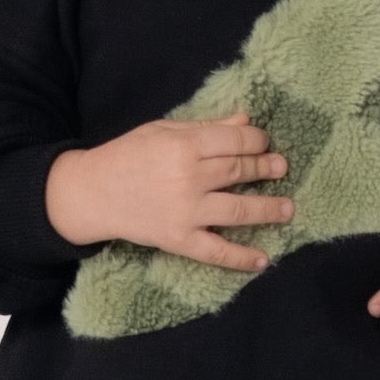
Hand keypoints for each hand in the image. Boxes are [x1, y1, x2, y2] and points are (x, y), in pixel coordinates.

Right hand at [46, 110, 292, 272]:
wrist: (92, 193)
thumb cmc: (126, 154)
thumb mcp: (163, 130)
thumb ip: (205, 127)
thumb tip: (246, 119)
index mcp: (183, 145)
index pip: (235, 141)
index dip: (257, 140)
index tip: (264, 142)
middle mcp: (189, 178)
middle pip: (240, 171)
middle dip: (265, 167)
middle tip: (281, 168)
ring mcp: (186, 212)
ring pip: (239, 211)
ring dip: (268, 209)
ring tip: (288, 208)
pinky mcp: (179, 240)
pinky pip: (216, 252)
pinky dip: (241, 258)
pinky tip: (263, 260)